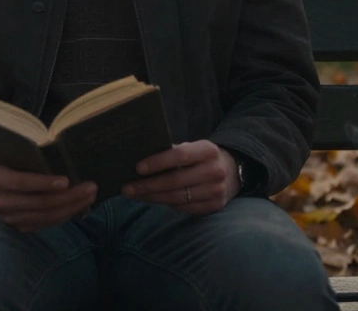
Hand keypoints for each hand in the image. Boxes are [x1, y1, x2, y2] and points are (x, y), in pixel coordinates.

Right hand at [0, 158, 96, 232]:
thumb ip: (21, 158)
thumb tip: (54, 152)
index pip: (23, 183)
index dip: (45, 183)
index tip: (66, 180)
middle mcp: (0, 203)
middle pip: (40, 204)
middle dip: (69, 197)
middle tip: (90, 187)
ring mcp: (9, 219)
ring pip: (46, 216)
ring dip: (71, 208)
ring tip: (89, 196)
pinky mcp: (17, 227)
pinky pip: (45, 223)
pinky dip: (63, 216)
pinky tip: (78, 207)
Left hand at [120, 141, 239, 215]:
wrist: (231, 172)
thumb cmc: (200, 158)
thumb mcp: (191, 148)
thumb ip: (171, 152)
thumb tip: (139, 160)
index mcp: (208, 150)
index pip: (180, 156)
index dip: (157, 162)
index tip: (137, 168)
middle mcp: (215, 171)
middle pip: (175, 181)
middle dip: (147, 186)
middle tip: (126, 188)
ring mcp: (216, 191)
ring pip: (177, 198)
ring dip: (152, 197)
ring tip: (134, 195)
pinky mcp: (214, 206)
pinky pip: (184, 208)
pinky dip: (166, 204)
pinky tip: (152, 199)